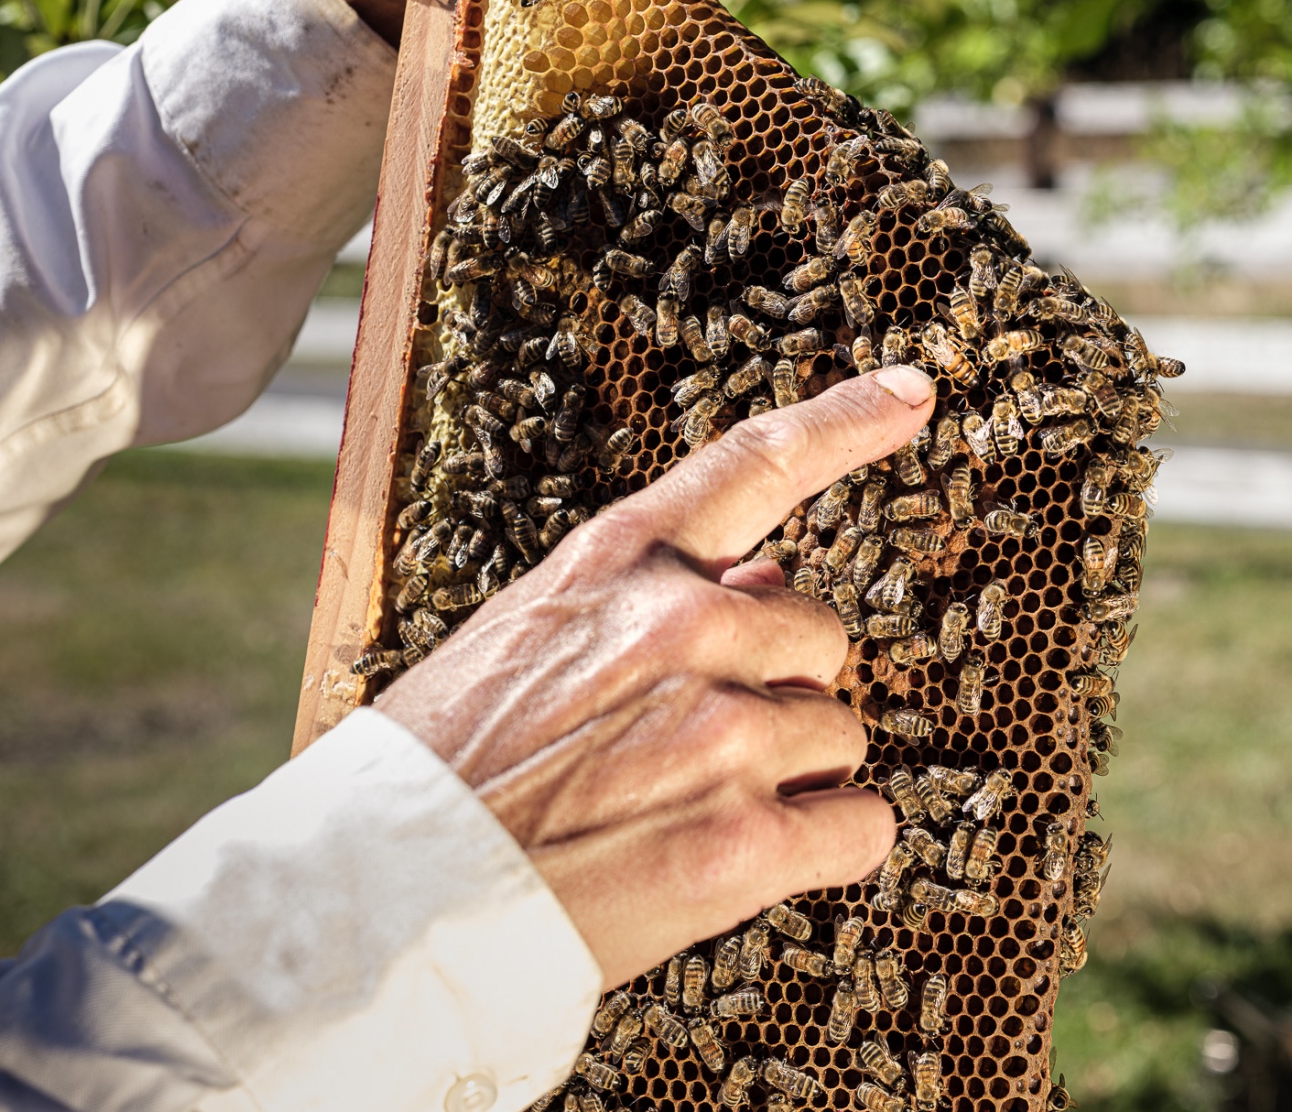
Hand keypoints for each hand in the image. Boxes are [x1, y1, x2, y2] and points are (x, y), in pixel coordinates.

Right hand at [376, 367, 935, 984]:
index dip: (848, 419)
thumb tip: (766, 578)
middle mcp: (685, 626)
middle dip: (780, 688)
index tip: (914, 390)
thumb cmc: (439, 770)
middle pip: (819, 637)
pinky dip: (830, 845)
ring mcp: (721, 731)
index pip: (756, 461)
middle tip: (693, 746)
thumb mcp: (526, 637)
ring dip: (793, 774)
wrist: (377, 900)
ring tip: (686, 811)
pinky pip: (862, 825)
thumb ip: (650, 600)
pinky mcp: (743, 841)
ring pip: (841, 733)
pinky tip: (754, 859)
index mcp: (620, 562)